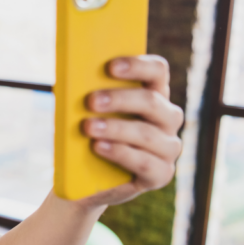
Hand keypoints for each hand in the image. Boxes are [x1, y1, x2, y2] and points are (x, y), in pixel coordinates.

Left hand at [77, 54, 183, 207]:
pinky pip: (145, 162)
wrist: (86, 179)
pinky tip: (99, 147)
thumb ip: (92, 97)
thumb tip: (75, 82)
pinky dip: (120, 153)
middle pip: (152, 101)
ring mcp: (168, 147)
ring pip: (147, 133)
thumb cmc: (90, 137)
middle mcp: (167, 118)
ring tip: (88, 127)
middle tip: (91, 101)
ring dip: (116, 128)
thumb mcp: (90, 113)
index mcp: (153, 94)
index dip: (137, 65)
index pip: (157, 71)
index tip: (110, 67)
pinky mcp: (161, 174)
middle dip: (119, 99)